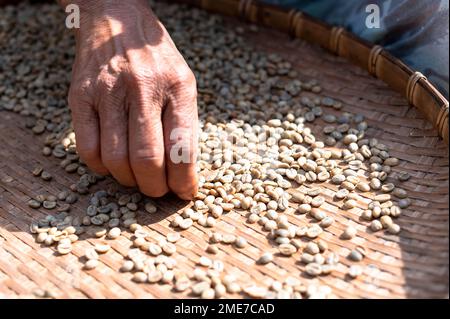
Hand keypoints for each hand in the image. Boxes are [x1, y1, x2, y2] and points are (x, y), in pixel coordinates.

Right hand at [65, 0, 197, 198]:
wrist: (116, 19)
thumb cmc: (156, 60)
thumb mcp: (183, 82)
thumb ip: (184, 125)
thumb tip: (184, 174)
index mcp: (177, 86)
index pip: (182, 149)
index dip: (184, 181)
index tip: (184, 193)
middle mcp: (143, 88)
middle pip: (147, 160)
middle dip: (155, 188)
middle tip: (158, 191)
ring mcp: (108, 91)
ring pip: (116, 160)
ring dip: (129, 181)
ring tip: (137, 177)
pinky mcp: (80, 96)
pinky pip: (88, 149)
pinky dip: (102, 168)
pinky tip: (113, 163)